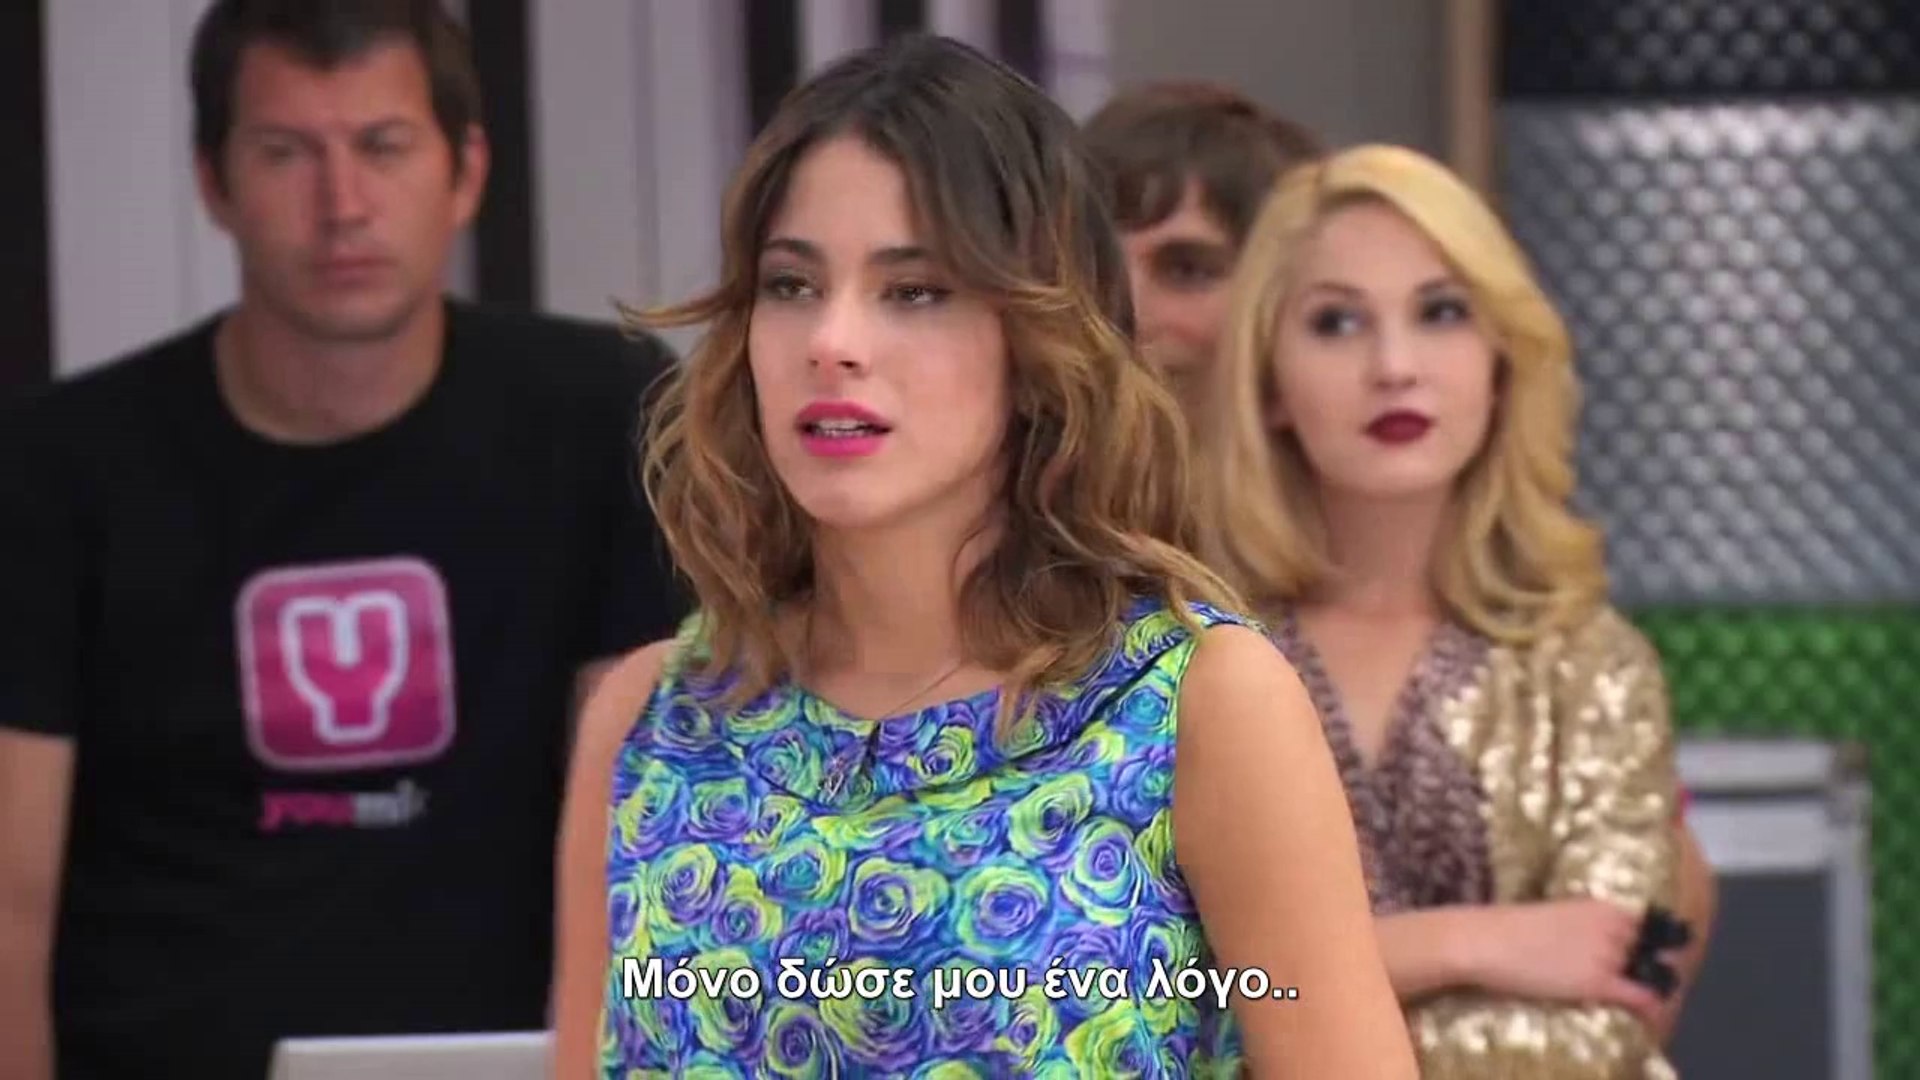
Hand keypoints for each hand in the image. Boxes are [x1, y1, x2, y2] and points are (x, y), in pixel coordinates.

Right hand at [1475, 900, 1666, 1025]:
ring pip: (1647, 974)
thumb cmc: (1511, 928)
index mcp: (1601, 906)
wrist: (1487, 941)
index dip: (1651, 943)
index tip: (1651, 955)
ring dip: (1650, 986)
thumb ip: (1585, 926)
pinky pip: (1639, 996)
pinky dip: (1650, 1005)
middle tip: (1643, 980)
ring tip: (1642, 998)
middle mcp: (1612, 926)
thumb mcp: (1559, 916)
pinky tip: (1651, 1014)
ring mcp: (1607, 954)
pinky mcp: (1598, 981)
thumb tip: (1596, 946)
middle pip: (1649, 950)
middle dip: (1651, 965)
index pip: (1646, 925)